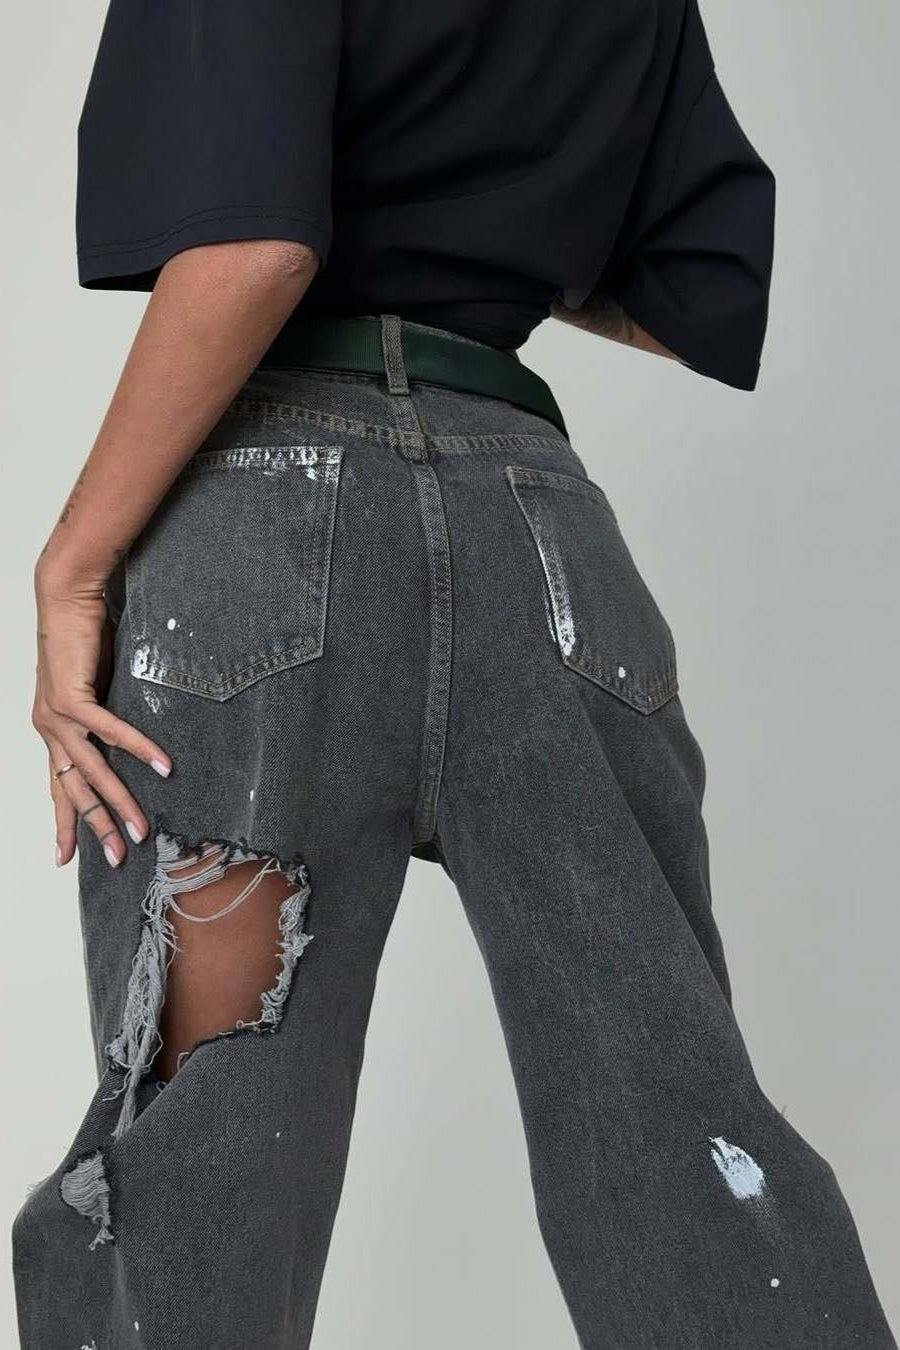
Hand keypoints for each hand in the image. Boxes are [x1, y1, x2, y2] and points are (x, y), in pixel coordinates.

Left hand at [32, 564, 171, 867]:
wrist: (66, 596)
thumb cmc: (83, 635)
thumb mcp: (95, 686)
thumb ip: (105, 715)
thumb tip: (132, 737)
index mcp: (52, 729)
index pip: (58, 786)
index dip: (64, 822)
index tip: (66, 858)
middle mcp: (49, 727)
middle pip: (73, 790)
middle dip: (96, 827)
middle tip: (119, 857)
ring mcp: (56, 715)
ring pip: (91, 770)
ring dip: (119, 801)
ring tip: (141, 828)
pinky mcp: (72, 697)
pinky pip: (109, 732)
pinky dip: (137, 750)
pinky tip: (161, 767)